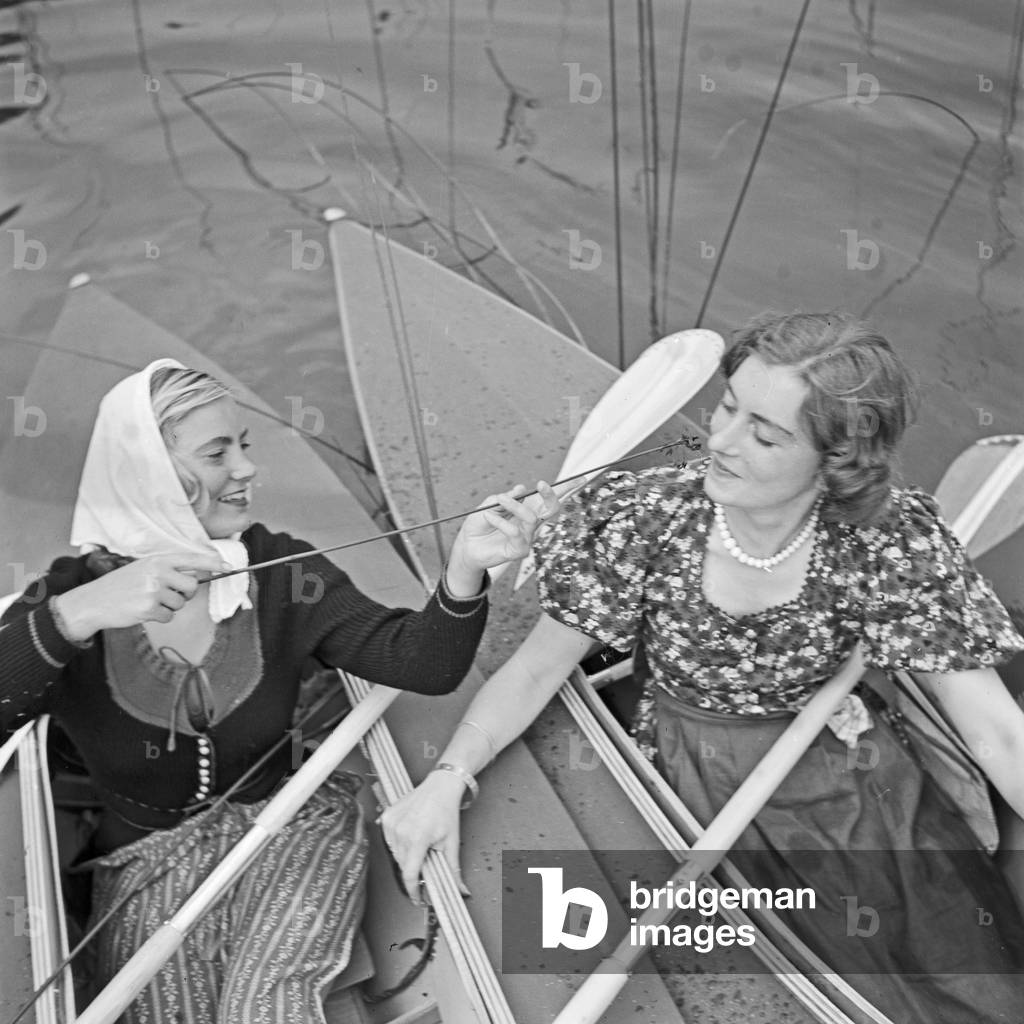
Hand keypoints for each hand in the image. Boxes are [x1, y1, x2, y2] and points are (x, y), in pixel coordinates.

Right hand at [52, 553, 227, 640]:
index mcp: (158, 560)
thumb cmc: (121, 586)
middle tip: (169, 594)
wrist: (93, 601)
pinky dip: (160, 617)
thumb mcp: (143, 568)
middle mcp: (158, 572)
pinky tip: (144, 611)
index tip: (228, 567)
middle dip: (186, 593)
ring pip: (181, 603)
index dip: (213, 563)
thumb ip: (168, 569)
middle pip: (192, 585)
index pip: (192, 558)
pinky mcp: (149, 608)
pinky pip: (169, 616)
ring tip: (149, 601)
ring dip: (169, 606)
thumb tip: (198, 574)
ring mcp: (153, 590)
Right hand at [380, 769, 468, 901]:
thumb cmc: (446, 809)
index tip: (417, 897)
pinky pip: (389, 839)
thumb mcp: (452, 841)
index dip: (413, 890)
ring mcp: (392, 823)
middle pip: (402, 864)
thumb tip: (459, 889)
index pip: (409, 874)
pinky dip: (398, 842)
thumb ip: (453, 869)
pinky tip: (409, 833)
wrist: (440, 786)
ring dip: (405, 855)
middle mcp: (401, 831)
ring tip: (419, 841)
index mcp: (418, 838)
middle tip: (425, 858)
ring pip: (395, 853)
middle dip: (414, 867)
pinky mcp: (387, 817)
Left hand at [449, 481, 560, 577]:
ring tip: (499, 499)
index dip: (556, 490)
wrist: (466, 545)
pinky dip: (501, 522)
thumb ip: (504, 497)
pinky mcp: (520, 550)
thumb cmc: (479, 524)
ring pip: (531, 518)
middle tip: (541, 484)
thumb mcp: (489, 505)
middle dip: (550, 496)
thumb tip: (521, 488)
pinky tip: (488, 517)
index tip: (548, 482)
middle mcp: (529, 524)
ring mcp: (526, 537)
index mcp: (525, 510)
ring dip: (514, 506)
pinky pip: (514, 532)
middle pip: (551, 509)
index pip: (545, 500)